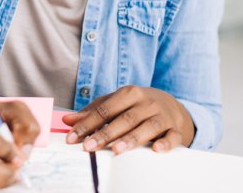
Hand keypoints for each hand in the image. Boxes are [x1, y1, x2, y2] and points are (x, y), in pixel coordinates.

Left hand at [61, 85, 194, 153]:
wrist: (171, 105)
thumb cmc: (137, 105)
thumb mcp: (115, 102)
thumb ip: (92, 111)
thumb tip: (68, 120)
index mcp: (129, 93)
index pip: (105, 109)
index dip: (87, 123)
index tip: (73, 137)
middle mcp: (146, 102)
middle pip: (124, 119)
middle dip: (105, 134)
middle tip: (89, 147)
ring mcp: (162, 115)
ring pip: (147, 127)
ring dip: (131, 138)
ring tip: (116, 149)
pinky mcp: (175, 129)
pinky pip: (172, 136)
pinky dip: (166, 143)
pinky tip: (156, 149)